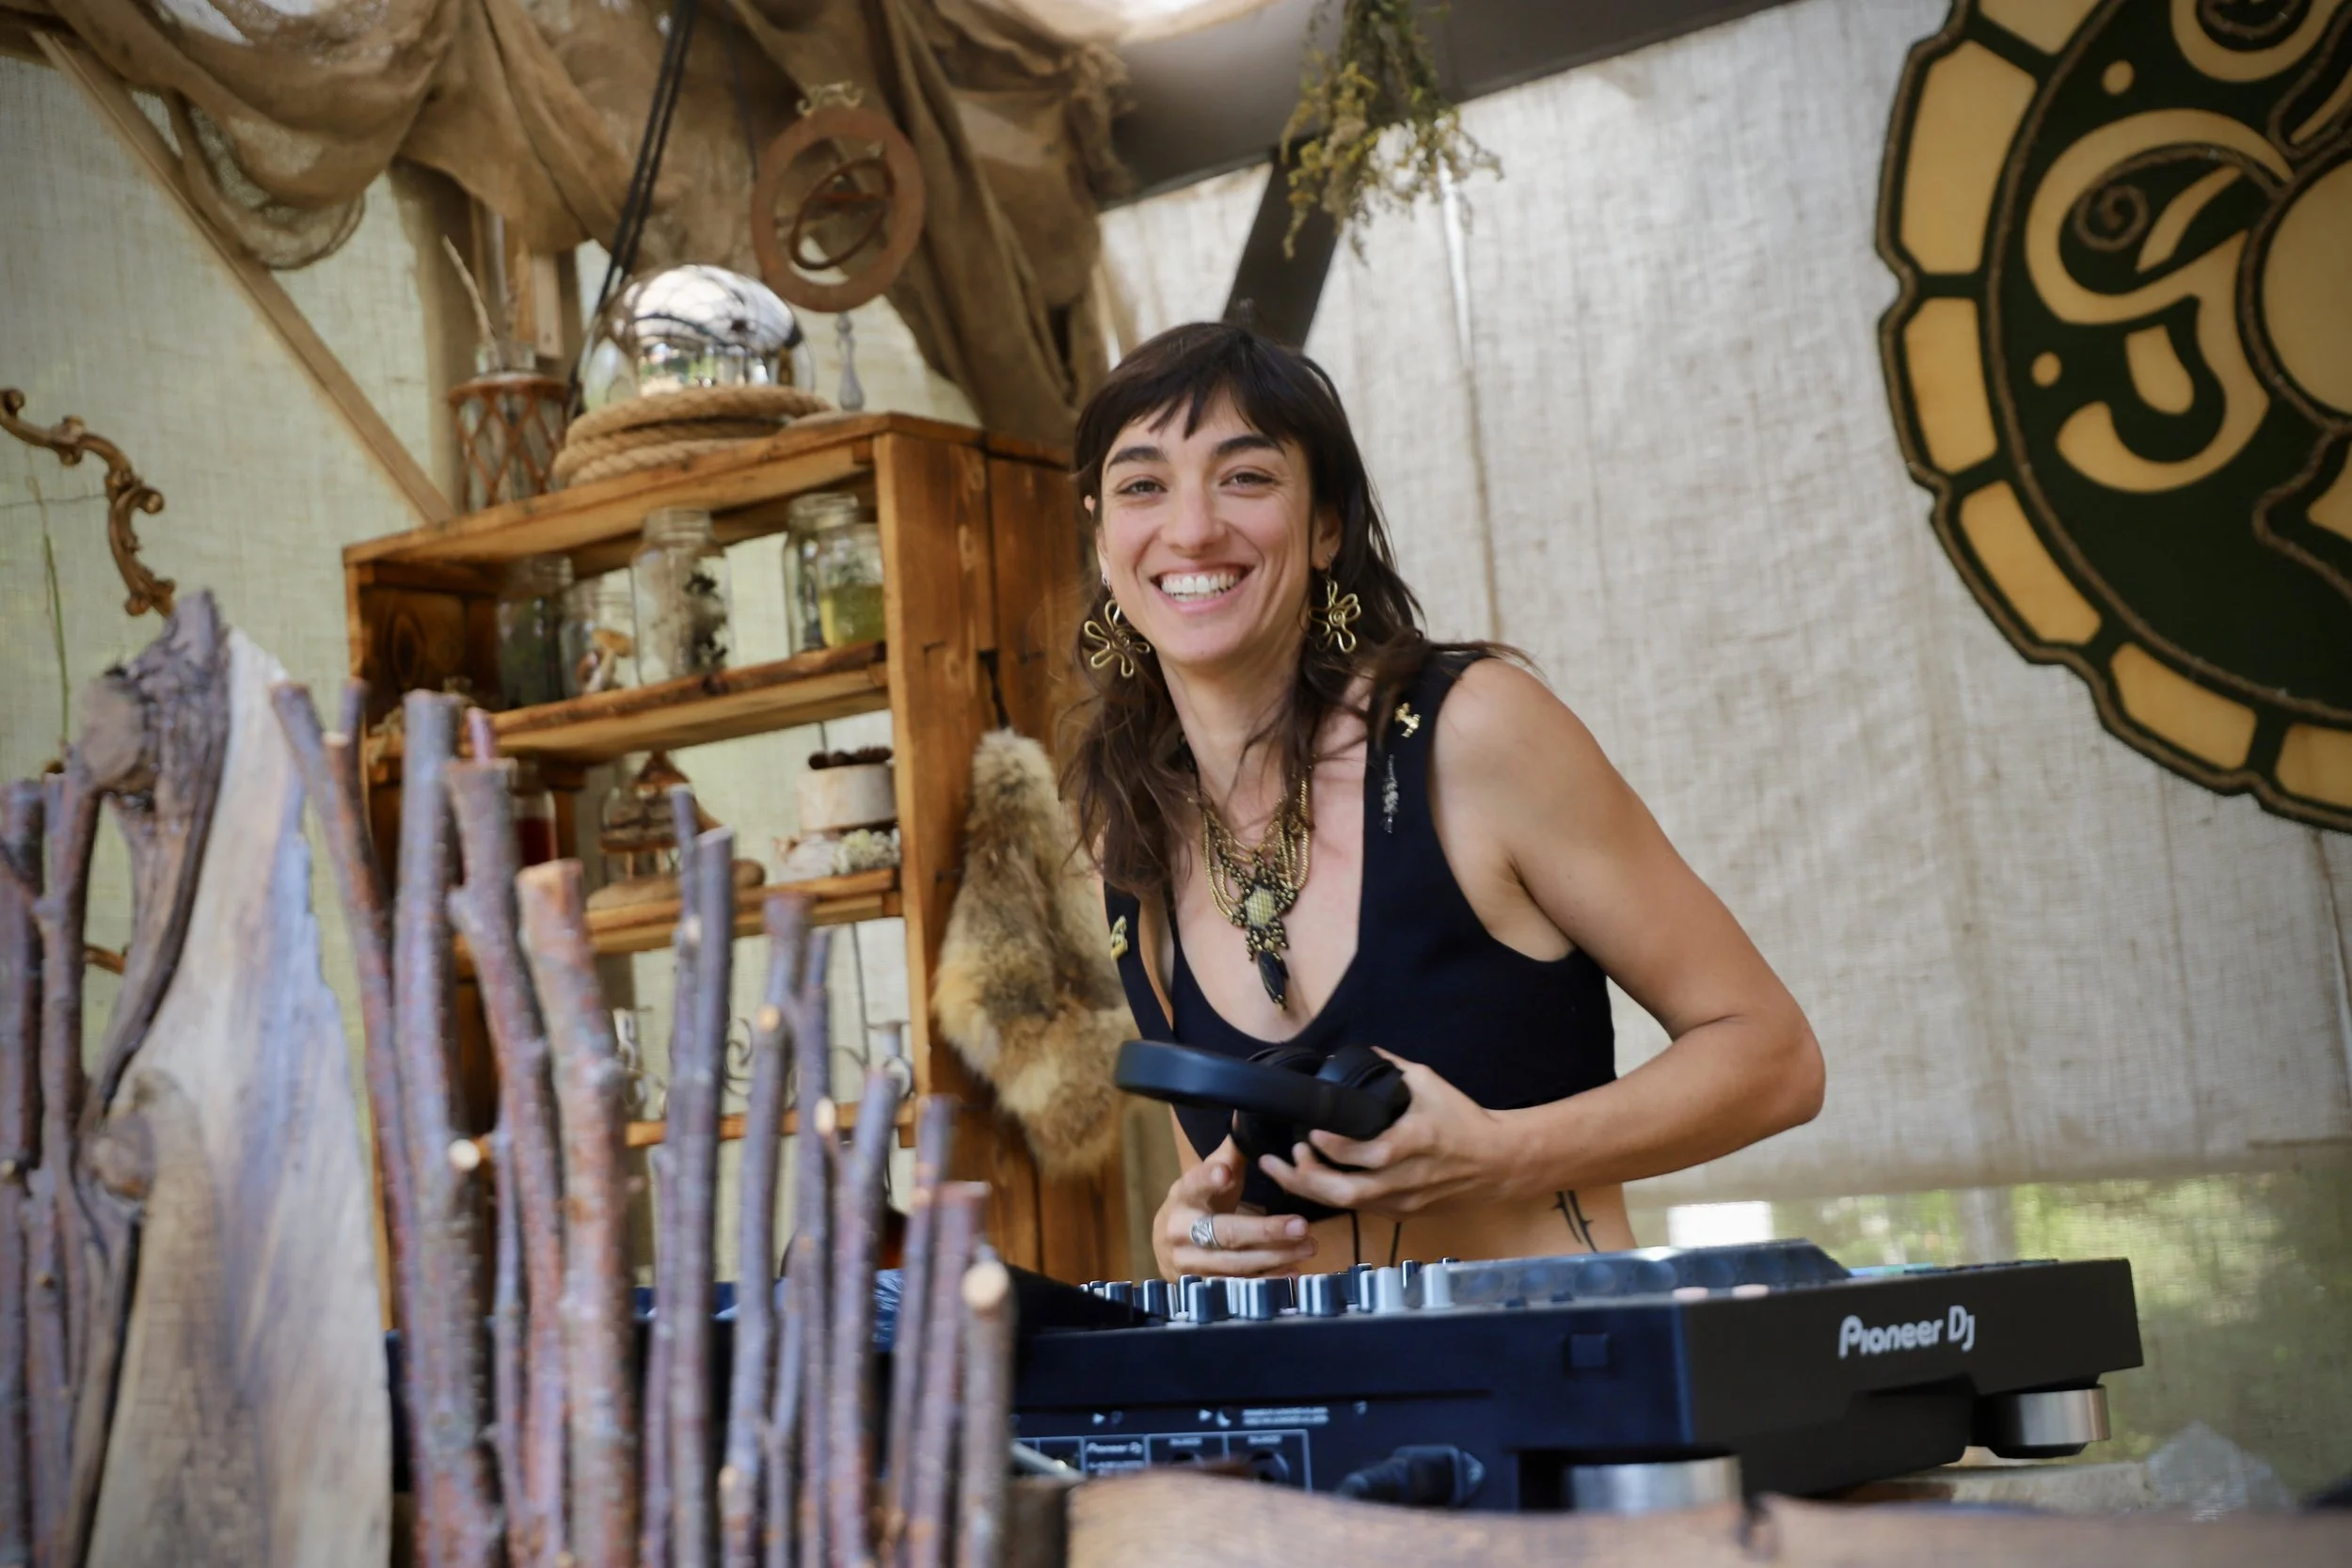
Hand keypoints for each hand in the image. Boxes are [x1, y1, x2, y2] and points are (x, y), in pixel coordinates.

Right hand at [1153, 1138, 1317, 1278]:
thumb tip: (1247, 1117)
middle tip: (1302, 1225)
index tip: (1225, 1173)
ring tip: (1309, 1247)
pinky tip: (1293, 1273)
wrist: (1167, 1242)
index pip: (1195, 1183)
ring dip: (1275, 1257)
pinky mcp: (1202, 1287)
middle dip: (1265, 1230)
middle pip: (1225, 1233)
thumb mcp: (1207, 1178)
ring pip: (1235, 1264)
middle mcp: (1181, 1231)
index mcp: (1185, 1196)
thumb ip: (1229, 1156)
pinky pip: (1238, 1286)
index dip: (1209, 1179)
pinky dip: (1267, 1281)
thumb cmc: (1198, 1203)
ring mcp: (1190, 1264)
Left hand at [1258, 1050, 1520, 1218]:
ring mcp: (1403, 1200)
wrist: (1497, 1163)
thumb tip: (1360, 1053)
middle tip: (1279, 1160)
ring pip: (1348, 1206)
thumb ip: (1391, 1067)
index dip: (1333, 1148)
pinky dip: (1332, 1196)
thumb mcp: (1429, 1083)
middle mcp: (1406, 1177)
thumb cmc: (1463, 1121)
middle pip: (1347, 1192)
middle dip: (1305, 1179)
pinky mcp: (1402, 1213)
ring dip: (1311, 1190)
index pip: (1368, 1154)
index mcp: (1415, 1142)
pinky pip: (1360, 1208)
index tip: (1309, 1132)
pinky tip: (1313, 1181)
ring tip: (1285, 1170)